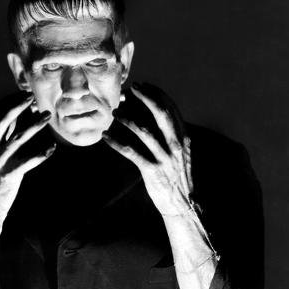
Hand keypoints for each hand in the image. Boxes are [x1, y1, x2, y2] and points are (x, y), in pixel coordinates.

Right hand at [0, 94, 54, 221]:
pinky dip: (41, 154)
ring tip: (47, 116)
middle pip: (4, 122)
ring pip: (19, 138)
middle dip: (18, 107)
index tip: (24, 96)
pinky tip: (52, 148)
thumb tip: (13, 128)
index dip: (11, 106)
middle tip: (32, 96)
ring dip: (34, 125)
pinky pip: (29, 162)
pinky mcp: (10, 175)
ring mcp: (1, 162)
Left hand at [103, 83, 192, 216]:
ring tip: (115, 112)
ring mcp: (164, 157)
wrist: (182, 202)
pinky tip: (105, 137)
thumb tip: (153, 114)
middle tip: (130, 89)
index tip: (142, 85)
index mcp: (183, 137)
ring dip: (128, 119)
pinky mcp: (152, 170)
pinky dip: (116, 143)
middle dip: (145, 98)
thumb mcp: (180, 152)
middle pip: (161, 114)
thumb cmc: (176, 175)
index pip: (171, 109)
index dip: (156, 94)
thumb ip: (170, 134)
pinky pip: (131, 152)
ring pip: (144, 131)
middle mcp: (176, 145)